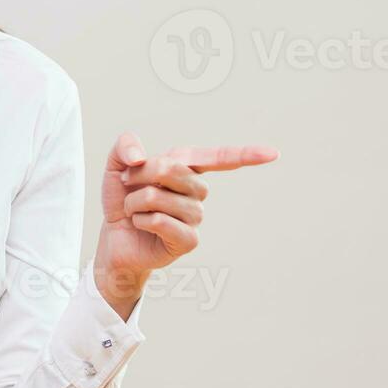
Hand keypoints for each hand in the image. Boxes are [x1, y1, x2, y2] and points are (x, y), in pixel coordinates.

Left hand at [94, 134, 277, 314]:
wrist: (114, 238)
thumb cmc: (122, 200)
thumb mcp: (115, 166)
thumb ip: (124, 146)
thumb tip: (139, 156)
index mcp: (186, 167)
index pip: (219, 158)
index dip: (246, 154)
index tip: (273, 153)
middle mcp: (197, 192)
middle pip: (173, 169)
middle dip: (141, 174)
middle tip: (129, 184)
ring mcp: (195, 217)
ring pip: (162, 197)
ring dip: (136, 201)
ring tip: (135, 210)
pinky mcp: (188, 240)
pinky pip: (162, 220)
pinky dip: (143, 220)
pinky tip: (142, 225)